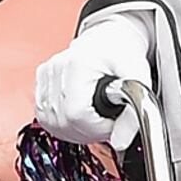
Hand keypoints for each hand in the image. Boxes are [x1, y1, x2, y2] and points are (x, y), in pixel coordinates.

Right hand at [32, 6, 157, 148]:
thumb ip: (134, 112)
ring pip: (51, 124)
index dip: (97, 128)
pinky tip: (80, 115)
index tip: (113, 121)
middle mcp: (56, 68)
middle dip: (89, 131)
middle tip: (107, 120)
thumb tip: (121, 142)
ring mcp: (46, 75)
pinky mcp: (40, 81)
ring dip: (75, 130)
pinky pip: (44, 117)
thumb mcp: (139, 77)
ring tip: (95, 117)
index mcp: (78, 64)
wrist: (109, 37)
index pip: (76, 115)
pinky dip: (63, 123)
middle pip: (62, 123)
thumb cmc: (123, 51)